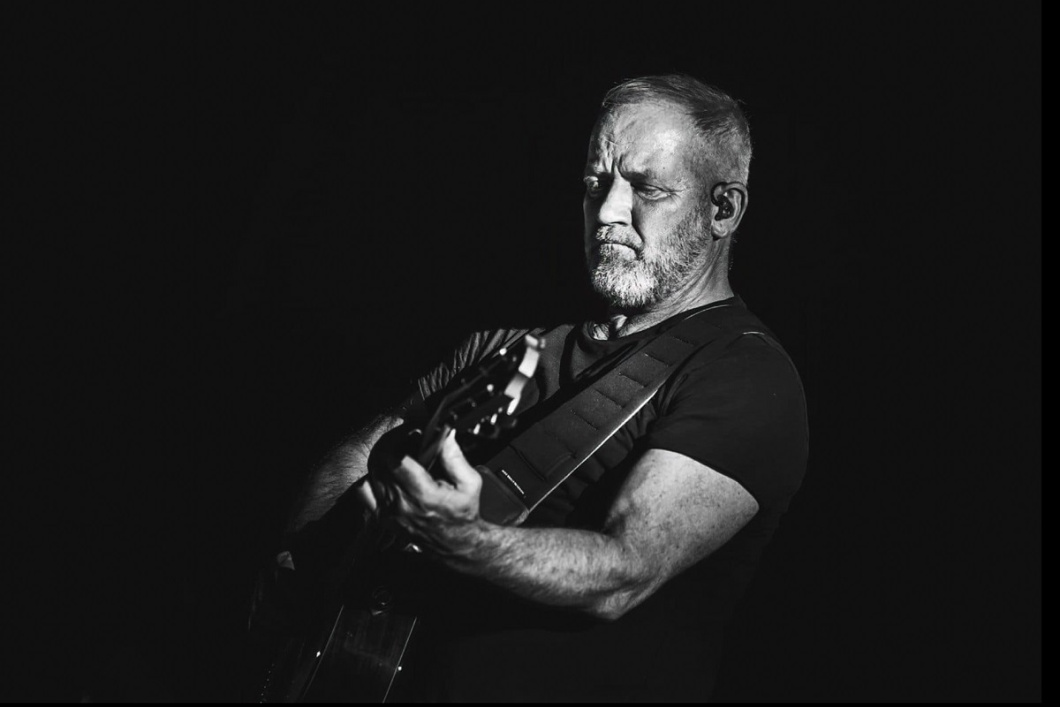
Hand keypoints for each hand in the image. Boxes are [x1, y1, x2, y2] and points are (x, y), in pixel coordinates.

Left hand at [361, 431, 483, 554]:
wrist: (456, 543)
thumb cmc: (463, 514)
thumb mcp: (470, 483)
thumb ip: (455, 457)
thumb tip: (445, 434)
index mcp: (423, 494)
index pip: (394, 459)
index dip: (398, 438)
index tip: (410, 432)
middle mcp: (401, 504)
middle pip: (379, 462)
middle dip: (390, 443)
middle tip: (404, 438)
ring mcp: (388, 512)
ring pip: (371, 472)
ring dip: (382, 458)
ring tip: (398, 455)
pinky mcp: (382, 517)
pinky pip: (364, 490)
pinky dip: (372, 476)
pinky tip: (386, 474)